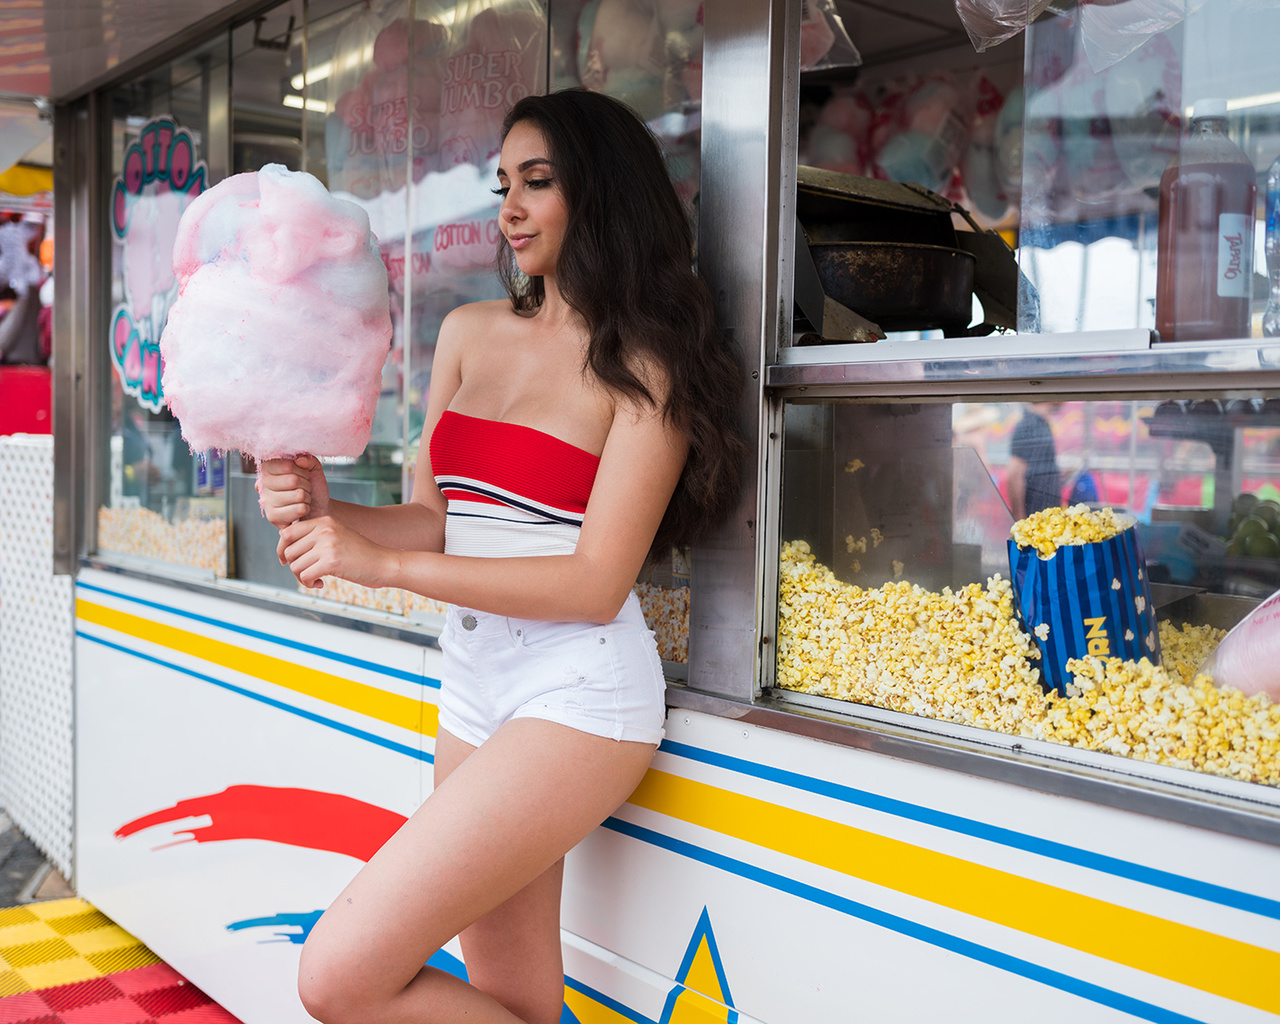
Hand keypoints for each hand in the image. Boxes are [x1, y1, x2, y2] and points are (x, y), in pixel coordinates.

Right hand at [257, 455, 329, 527]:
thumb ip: (308, 459)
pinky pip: (299, 509)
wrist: (318, 508)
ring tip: (302, 499)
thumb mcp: (313, 468)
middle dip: (306, 484)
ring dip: (307, 497)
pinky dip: (306, 508)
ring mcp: (266, 501)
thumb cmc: (312, 488)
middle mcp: (263, 484)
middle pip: (293, 480)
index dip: (302, 471)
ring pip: (298, 495)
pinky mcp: (273, 517)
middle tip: (304, 488)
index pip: (288, 466)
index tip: (302, 475)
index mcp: (268, 469)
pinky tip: (300, 509)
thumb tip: (299, 460)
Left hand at [278, 515, 397, 590]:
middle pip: (290, 551)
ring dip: (302, 577)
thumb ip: (314, 537)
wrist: (384, 563)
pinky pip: (305, 576)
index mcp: (324, 521)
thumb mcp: (337, 537)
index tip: (286, 561)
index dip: (283, 549)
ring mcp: (328, 545)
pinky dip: (309, 584)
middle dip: (294, 567)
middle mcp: (324, 529)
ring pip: (296, 565)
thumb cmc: (361, 554)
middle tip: (307, 574)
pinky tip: (321, 584)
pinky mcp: (331, 562)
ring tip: (316, 580)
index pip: (288, 533)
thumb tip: (285, 550)